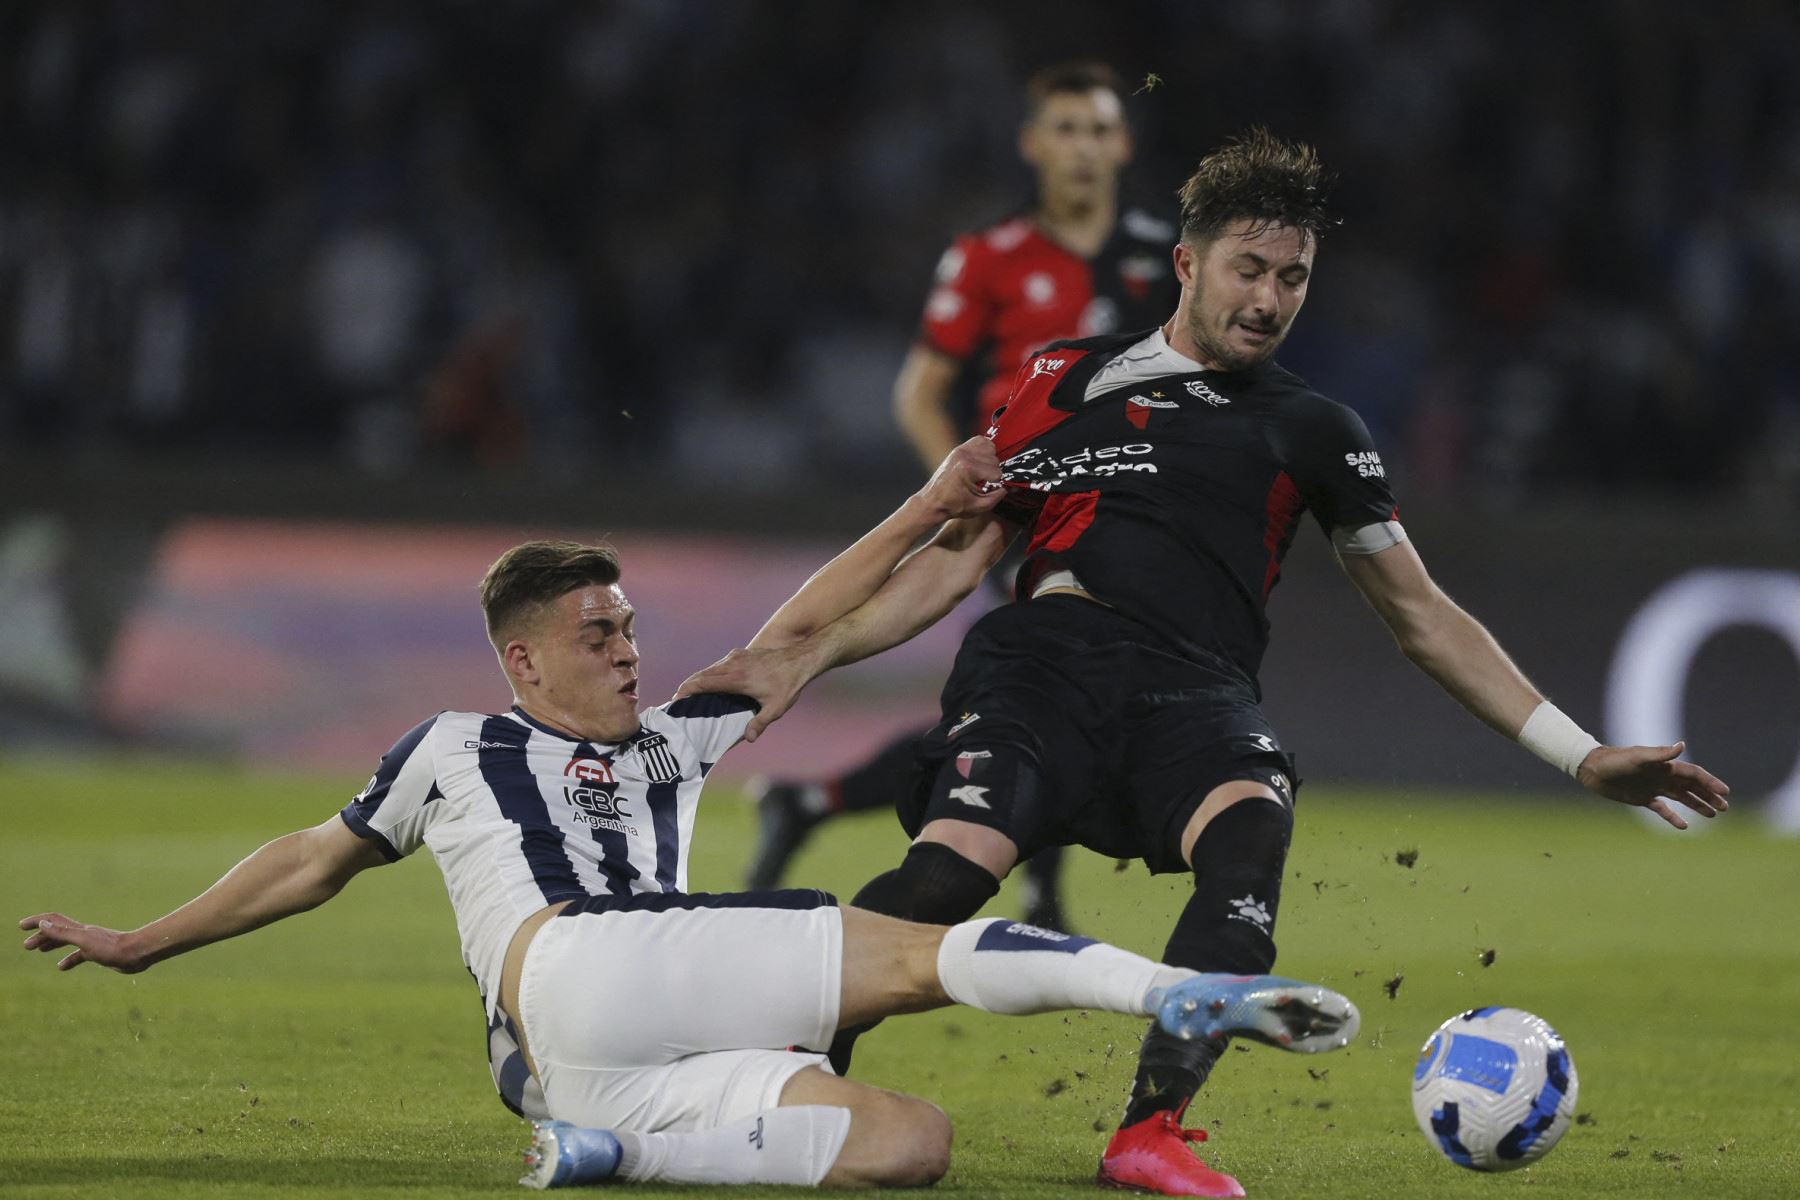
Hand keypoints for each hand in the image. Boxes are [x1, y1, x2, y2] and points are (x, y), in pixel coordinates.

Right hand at [19, 913, 146, 972]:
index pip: (53, 921)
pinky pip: (79, 956)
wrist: (136, 954)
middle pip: (58, 931)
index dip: (37, 922)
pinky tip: (61, 967)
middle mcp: (84, 934)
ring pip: (66, 942)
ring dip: (51, 944)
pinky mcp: (98, 954)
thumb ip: (63, 933)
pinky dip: (68, 960)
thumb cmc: (111, 948)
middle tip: (26, 945)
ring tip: (38, 950)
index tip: (21, 926)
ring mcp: (91, 943)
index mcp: (78, 930)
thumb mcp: (83, 941)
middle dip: (41, 936)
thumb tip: (42, 924)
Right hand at [676, 643, 824, 742]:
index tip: (676, 699)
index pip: (704, 682)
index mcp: (737, 677)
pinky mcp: (741, 654)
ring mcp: (736, 656)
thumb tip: (748, 738)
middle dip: (688, 686)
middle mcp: (733, 664)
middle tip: (678, 702)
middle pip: (702, 674)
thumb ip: (760, 723)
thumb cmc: (789, 684)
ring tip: (690, 696)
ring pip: (710, 668)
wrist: (800, 658)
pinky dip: (710, 674)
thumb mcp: (776, 707)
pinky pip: (719, 665)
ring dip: (699, 680)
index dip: (687, 690)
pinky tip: (710, 685)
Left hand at [916, 437, 1005, 522]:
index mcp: (968, 469)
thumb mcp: (979, 507)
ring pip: (990, 447)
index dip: (996, 483)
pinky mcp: (958, 449)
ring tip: (984, 471)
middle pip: (995, 459)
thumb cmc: (952, 506)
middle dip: (993, 472)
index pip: (997, 472)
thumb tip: (1009, 487)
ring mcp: (960, 450)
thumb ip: (997, 497)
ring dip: (991, 459)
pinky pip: (980, 440)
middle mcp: (964, 456)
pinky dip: (984, 449)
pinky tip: (981, 461)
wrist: (932, 502)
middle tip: (985, 483)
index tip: (991, 489)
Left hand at [1575, 741, 1729, 829]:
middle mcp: (1662, 776)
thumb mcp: (1638, 757)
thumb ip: (1661, 754)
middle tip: (1725, 807)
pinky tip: (1684, 826)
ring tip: (1714, 814)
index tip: (1724, 792)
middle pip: (1692, 787)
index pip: (1693, 774)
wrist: (1592, 769)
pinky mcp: (1643, 798)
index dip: (1710, 782)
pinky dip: (1673, 817)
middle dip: (1709, 795)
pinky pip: (1663, 809)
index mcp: (1664, 766)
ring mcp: (1654, 787)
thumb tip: (1682, 745)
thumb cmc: (1615, 760)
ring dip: (1697, 805)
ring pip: (1682, 798)